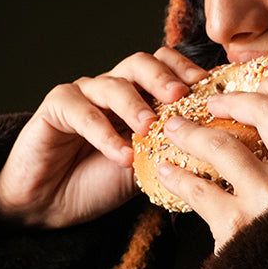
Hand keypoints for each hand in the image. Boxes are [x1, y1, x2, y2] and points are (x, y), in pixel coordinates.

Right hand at [0, 47, 206, 227]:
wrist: (49, 204)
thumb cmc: (99, 182)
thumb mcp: (147, 166)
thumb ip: (173, 149)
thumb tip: (218, 147)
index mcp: (139, 96)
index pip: (166, 65)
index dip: (187, 70)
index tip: (207, 88)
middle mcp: (112, 88)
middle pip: (140, 63)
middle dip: (163, 77)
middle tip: (179, 96)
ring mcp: (83, 94)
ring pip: (112, 84)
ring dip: (134, 105)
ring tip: (148, 128)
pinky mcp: (55, 108)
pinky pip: (80, 111)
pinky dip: (103, 133)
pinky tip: (120, 155)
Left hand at [155, 75, 267, 250]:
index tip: (254, 83)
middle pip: (264, 109)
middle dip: (231, 99)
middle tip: (210, 102)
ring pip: (222, 144)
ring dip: (192, 132)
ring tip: (174, 130)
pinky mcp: (241, 230)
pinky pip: (198, 189)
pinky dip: (177, 176)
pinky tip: (166, 172)